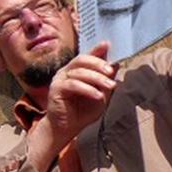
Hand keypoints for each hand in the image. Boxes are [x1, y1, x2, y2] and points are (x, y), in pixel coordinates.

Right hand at [25, 42, 118, 171]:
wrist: (66, 128)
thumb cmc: (82, 112)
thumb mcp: (100, 95)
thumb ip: (106, 80)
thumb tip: (116, 65)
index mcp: (76, 71)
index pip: (87, 56)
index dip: (96, 49)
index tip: (107, 44)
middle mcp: (66, 71)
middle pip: (82, 60)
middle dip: (98, 64)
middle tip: (111, 72)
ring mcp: (59, 79)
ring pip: (79, 72)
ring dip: (97, 78)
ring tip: (110, 86)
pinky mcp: (56, 89)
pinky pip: (73, 85)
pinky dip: (87, 89)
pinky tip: (97, 95)